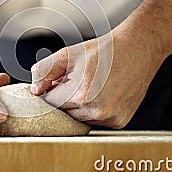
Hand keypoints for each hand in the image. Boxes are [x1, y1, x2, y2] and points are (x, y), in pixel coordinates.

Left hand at [30, 30, 161, 127]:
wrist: (137, 49)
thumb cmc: (103, 51)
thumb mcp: (68, 54)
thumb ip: (44, 71)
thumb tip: (34, 90)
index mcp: (81, 94)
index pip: (50, 103)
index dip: (50, 91)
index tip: (55, 82)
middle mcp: (97, 110)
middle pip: (64, 113)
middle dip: (64, 98)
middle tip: (75, 80)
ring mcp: (110, 118)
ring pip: (79, 118)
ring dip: (78, 106)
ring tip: (91, 85)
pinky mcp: (119, 122)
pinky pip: (96, 120)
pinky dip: (93, 110)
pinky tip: (102, 93)